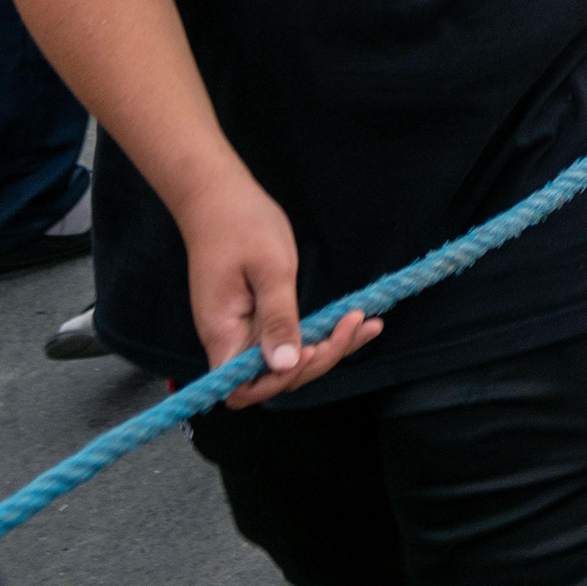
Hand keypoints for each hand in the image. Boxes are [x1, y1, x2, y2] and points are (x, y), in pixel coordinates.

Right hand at [180, 166, 381, 407]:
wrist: (219, 197)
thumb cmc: (242, 226)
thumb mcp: (271, 269)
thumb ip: (278, 319)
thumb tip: (283, 366)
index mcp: (224, 333)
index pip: (244, 388)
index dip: (279, 381)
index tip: (311, 351)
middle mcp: (231, 338)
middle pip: (273, 376)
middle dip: (318, 359)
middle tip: (354, 327)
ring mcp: (244, 327)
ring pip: (286, 357)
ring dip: (328, 347)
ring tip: (367, 324)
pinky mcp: (258, 314)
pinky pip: (290, 334)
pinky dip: (322, 331)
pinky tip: (355, 319)